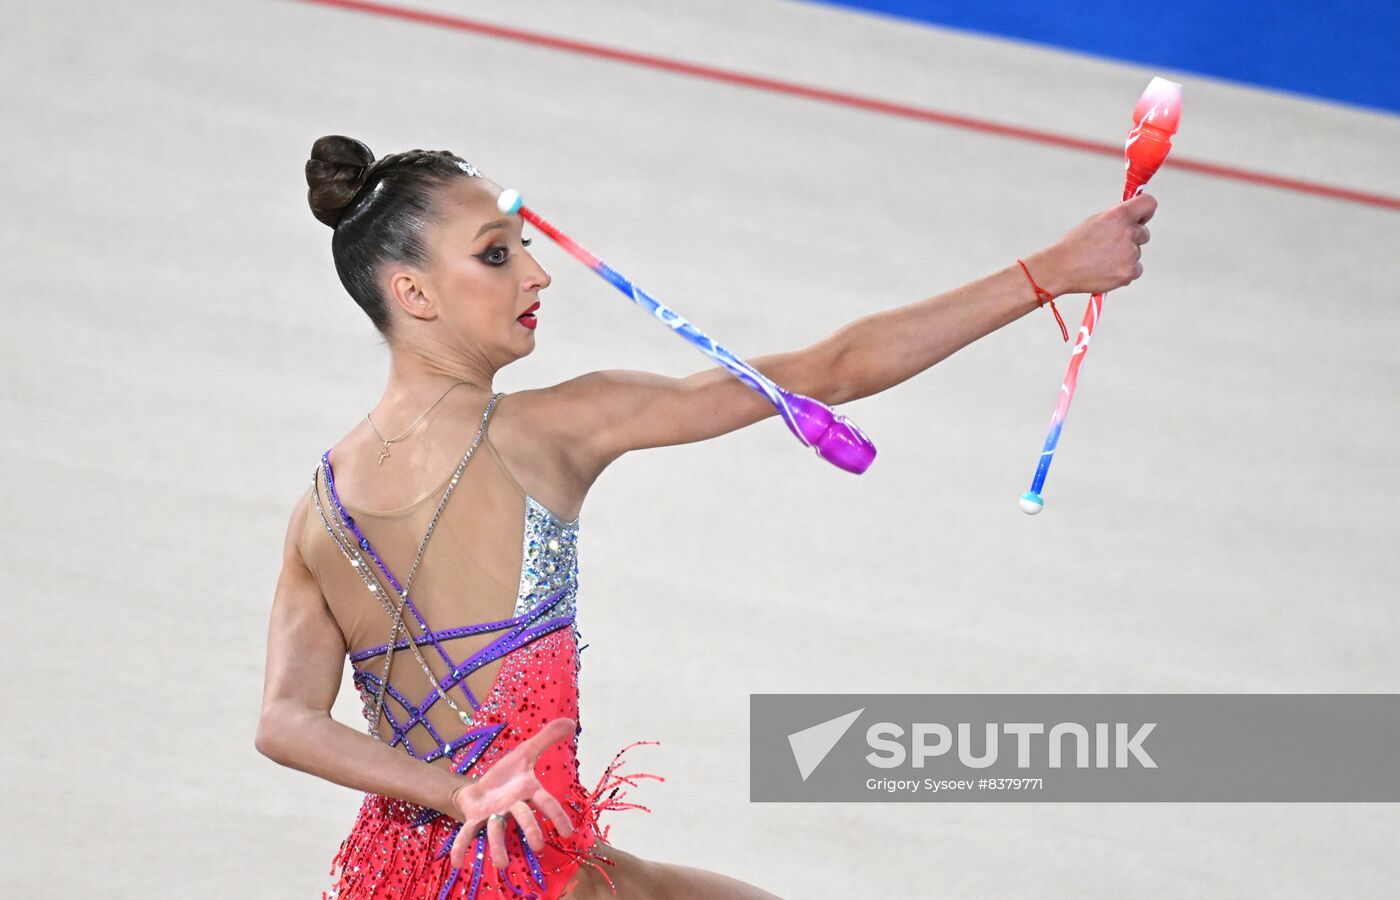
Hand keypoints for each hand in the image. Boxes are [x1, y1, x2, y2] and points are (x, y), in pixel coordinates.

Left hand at [446, 716, 577, 871]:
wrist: (481, 787)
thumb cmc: (508, 775)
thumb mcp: (526, 752)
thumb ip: (547, 738)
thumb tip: (571, 721)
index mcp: (527, 792)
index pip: (546, 803)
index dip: (557, 816)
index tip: (568, 833)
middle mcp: (512, 807)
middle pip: (522, 818)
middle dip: (530, 830)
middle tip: (538, 846)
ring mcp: (493, 815)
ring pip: (496, 831)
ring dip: (498, 847)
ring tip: (501, 865)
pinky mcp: (475, 820)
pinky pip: (467, 834)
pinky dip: (461, 847)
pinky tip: (456, 862)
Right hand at [1029, 193, 1157, 296]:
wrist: (1060, 268)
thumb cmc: (1073, 245)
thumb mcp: (1095, 221)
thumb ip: (1117, 219)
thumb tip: (1132, 220)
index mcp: (1118, 215)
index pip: (1149, 204)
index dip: (1145, 212)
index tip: (1139, 218)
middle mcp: (1128, 232)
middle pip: (1144, 233)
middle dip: (1132, 238)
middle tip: (1110, 246)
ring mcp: (1130, 253)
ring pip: (1137, 252)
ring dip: (1125, 256)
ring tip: (1102, 260)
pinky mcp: (1130, 272)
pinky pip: (1136, 269)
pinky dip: (1124, 271)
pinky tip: (1107, 270)